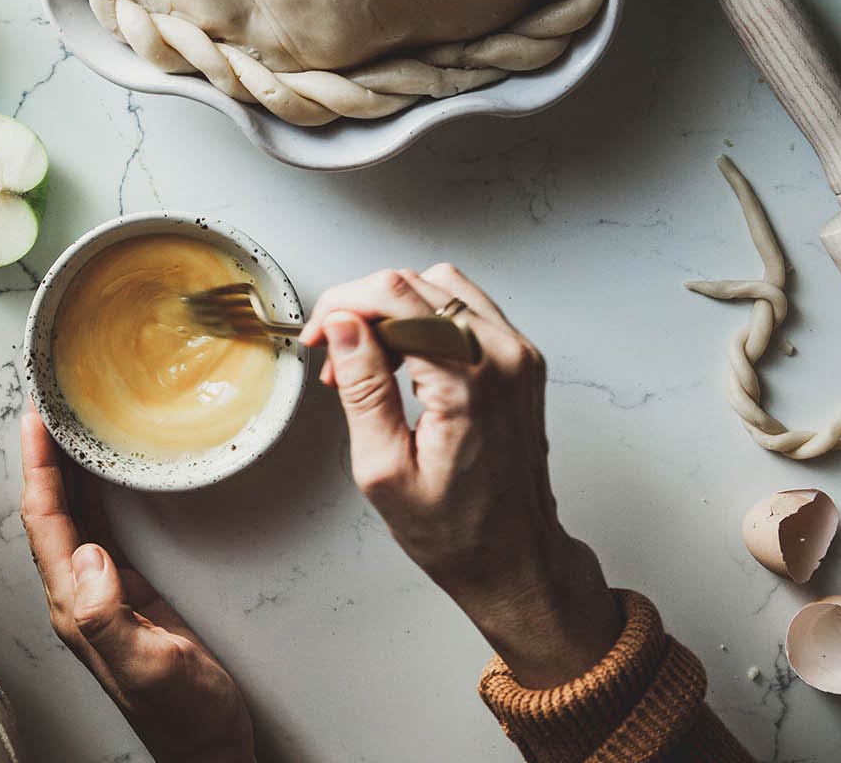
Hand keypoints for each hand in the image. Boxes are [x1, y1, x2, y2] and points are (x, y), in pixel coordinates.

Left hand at [19, 406, 253, 762]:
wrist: (211, 748)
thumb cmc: (185, 716)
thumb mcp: (150, 666)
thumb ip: (110, 617)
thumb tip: (87, 556)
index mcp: (78, 608)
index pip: (46, 523)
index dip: (39, 469)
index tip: (37, 421)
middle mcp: (81, 595)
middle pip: (50, 512)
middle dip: (43, 457)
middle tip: (46, 405)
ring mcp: (104, 592)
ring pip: (73, 516)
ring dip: (65, 469)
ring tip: (66, 424)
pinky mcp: (130, 591)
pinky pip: (101, 527)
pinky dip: (95, 492)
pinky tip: (100, 472)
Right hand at [301, 265, 622, 688]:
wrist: (517, 558)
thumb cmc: (457, 531)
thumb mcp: (385, 469)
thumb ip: (362, 388)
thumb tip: (342, 327)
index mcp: (469, 380)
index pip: (395, 295)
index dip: (343, 305)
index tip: (319, 336)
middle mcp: (503, 355)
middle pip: (416, 283)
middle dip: (363, 307)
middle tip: (335, 354)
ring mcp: (518, 353)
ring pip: (441, 285)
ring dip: (394, 310)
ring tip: (369, 360)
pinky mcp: (521, 358)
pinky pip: (466, 308)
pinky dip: (425, 319)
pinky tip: (404, 358)